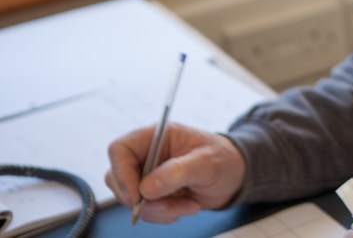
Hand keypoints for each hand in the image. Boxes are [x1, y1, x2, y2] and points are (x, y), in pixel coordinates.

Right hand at [105, 122, 245, 223]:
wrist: (234, 177)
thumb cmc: (224, 160)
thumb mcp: (207, 163)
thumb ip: (178, 172)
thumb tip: (146, 188)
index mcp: (157, 136)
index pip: (120, 149)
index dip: (121, 173)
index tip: (137, 195)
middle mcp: (147, 155)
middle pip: (118, 179)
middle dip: (143, 200)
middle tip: (169, 205)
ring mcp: (148, 176)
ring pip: (130, 200)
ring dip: (158, 210)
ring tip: (189, 205)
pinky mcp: (153, 194)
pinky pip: (145, 212)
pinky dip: (164, 215)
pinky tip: (187, 206)